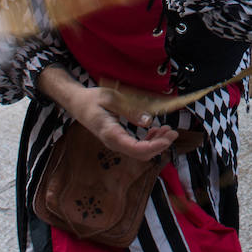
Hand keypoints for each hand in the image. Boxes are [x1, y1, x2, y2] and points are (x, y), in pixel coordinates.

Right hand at [39, 67, 176, 160]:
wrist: (78, 103)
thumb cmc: (93, 99)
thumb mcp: (111, 98)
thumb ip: (129, 109)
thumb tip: (148, 121)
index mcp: (111, 133)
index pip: (135, 149)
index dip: (154, 146)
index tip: (168, 138)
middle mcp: (113, 142)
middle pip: (140, 154)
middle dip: (159, 145)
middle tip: (173, 132)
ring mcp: (116, 143)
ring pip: (139, 152)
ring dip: (156, 143)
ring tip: (167, 130)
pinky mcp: (119, 140)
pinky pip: (136, 147)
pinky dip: (149, 141)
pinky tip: (155, 130)